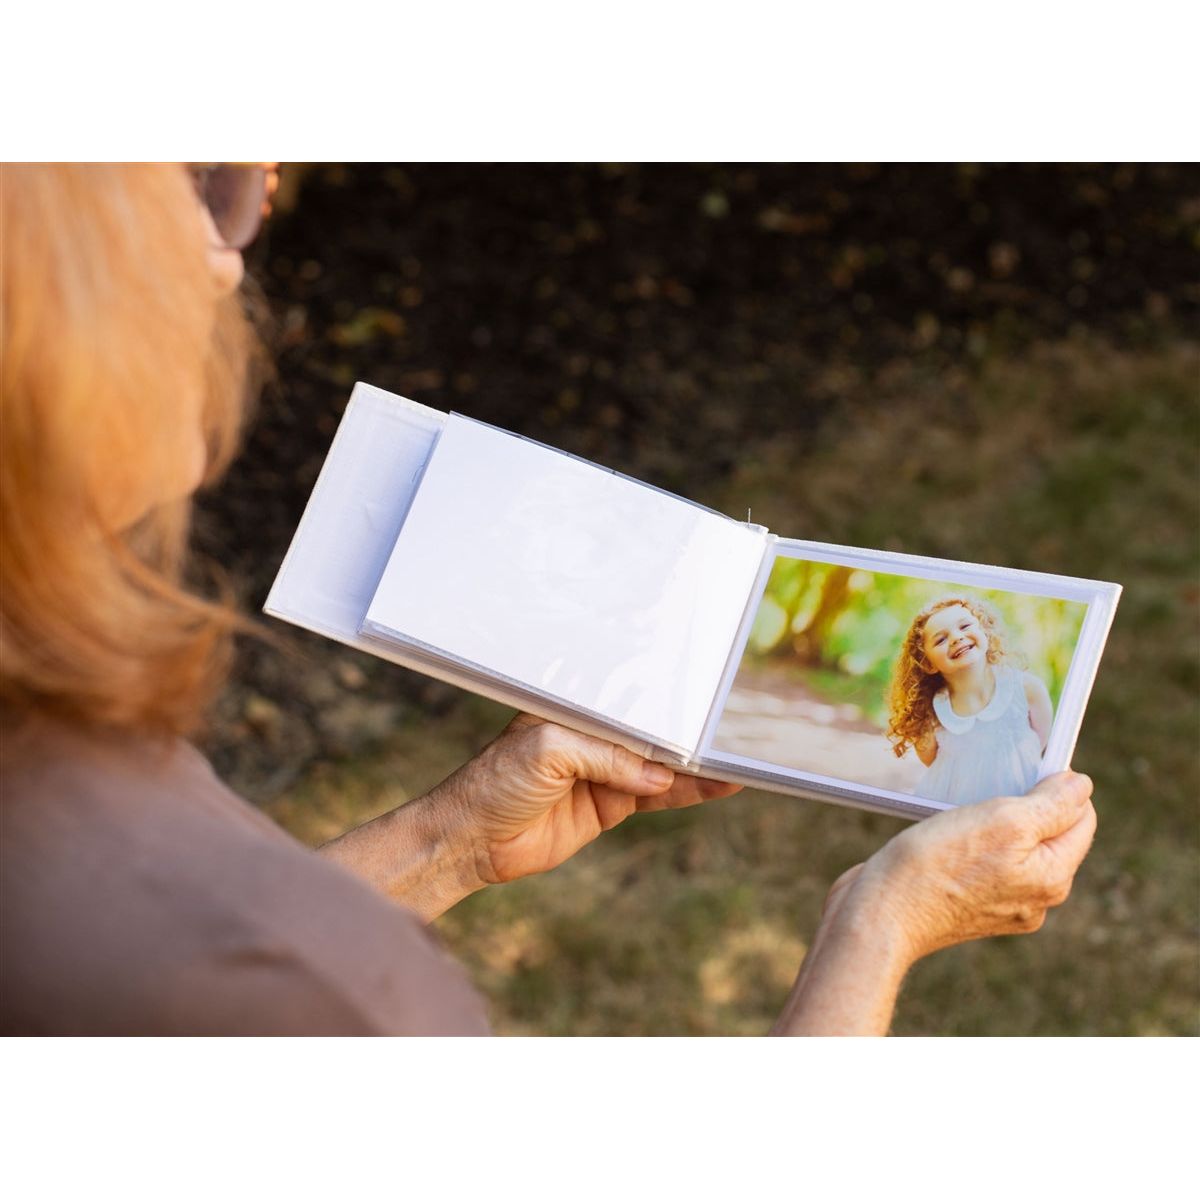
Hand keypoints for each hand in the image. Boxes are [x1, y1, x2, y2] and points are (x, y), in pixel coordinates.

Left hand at [431, 714, 740, 885]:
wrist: (472, 839)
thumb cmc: (495, 781)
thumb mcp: (547, 752)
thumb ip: (605, 756)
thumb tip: (658, 773)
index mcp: (573, 706)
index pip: (626, 695)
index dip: (661, 695)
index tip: (701, 690)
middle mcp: (592, 734)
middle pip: (650, 730)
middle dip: (686, 728)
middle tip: (729, 724)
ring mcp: (603, 770)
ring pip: (661, 764)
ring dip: (695, 764)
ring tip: (735, 759)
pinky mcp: (610, 804)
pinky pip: (657, 795)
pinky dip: (687, 792)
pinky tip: (716, 785)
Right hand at [846, 771, 1097, 964]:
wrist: (880, 916)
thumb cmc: (937, 866)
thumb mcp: (1003, 822)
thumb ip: (1051, 804)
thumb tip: (1082, 785)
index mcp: (1053, 877)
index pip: (1081, 818)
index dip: (1056, 786)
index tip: (1018, 772)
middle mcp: (1036, 897)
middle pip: (1050, 832)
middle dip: (1024, 805)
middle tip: (985, 795)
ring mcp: (1003, 904)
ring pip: (1015, 845)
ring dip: (993, 821)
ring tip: (960, 815)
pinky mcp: (971, 904)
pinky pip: (987, 860)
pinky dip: (972, 841)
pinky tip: (945, 836)